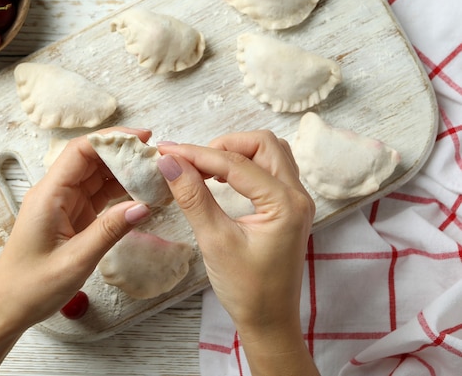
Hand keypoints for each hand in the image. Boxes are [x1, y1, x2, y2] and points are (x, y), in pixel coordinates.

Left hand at [0, 127, 152, 332]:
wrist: (6, 308)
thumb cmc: (30, 286)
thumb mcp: (75, 260)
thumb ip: (110, 230)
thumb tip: (143, 206)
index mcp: (48, 194)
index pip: (81, 151)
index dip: (112, 139)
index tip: (143, 138)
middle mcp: (55, 193)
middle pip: (92, 159)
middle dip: (124, 154)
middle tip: (156, 159)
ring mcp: (63, 204)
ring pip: (97, 177)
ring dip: (124, 174)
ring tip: (155, 175)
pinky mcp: (71, 217)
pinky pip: (98, 196)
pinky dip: (119, 194)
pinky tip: (140, 195)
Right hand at [157, 131, 317, 374]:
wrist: (269, 321)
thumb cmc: (246, 289)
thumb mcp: (214, 241)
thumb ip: (193, 197)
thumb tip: (170, 163)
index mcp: (285, 204)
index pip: (236, 163)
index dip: (197, 153)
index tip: (166, 151)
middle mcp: (298, 196)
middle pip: (263, 144)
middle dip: (223, 145)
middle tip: (191, 161)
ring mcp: (297, 201)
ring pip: (269, 153)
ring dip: (236, 152)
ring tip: (204, 167)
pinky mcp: (288, 208)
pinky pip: (271, 170)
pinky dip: (245, 165)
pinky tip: (222, 177)